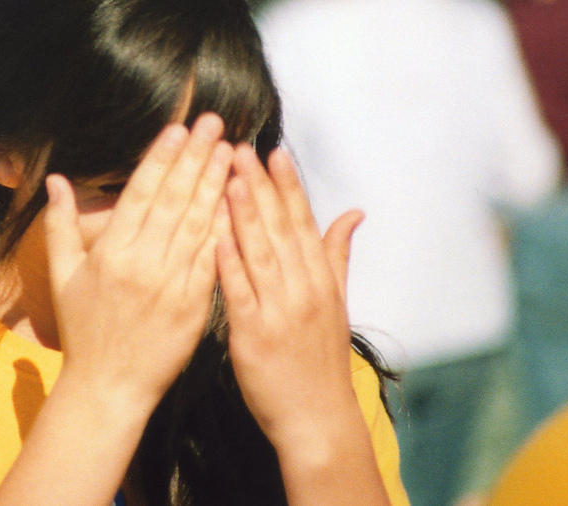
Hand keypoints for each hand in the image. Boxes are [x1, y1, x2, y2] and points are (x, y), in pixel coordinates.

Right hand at [44, 113, 233, 411]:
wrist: (109, 387)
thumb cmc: (83, 330)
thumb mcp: (62, 276)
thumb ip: (60, 225)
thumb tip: (55, 179)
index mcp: (110, 253)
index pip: (140, 193)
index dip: (161, 158)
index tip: (178, 128)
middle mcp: (142, 264)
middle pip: (173, 200)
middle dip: (195, 157)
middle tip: (214, 122)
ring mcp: (171, 285)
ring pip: (197, 224)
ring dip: (216, 184)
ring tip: (231, 150)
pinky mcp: (194, 305)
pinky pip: (212, 259)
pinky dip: (225, 228)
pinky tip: (239, 201)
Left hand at [217, 145, 363, 451]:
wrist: (318, 420)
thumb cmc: (321, 360)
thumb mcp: (337, 303)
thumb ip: (337, 255)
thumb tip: (354, 212)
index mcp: (321, 280)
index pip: (303, 222)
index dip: (289, 185)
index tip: (275, 151)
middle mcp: (304, 290)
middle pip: (281, 229)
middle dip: (262, 186)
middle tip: (243, 148)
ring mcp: (280, 311)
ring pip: (261, 252)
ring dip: (245, 213)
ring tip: (231, 177)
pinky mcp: (254, 334)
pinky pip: (239, 290)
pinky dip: (228, 260)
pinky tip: (213, 233)